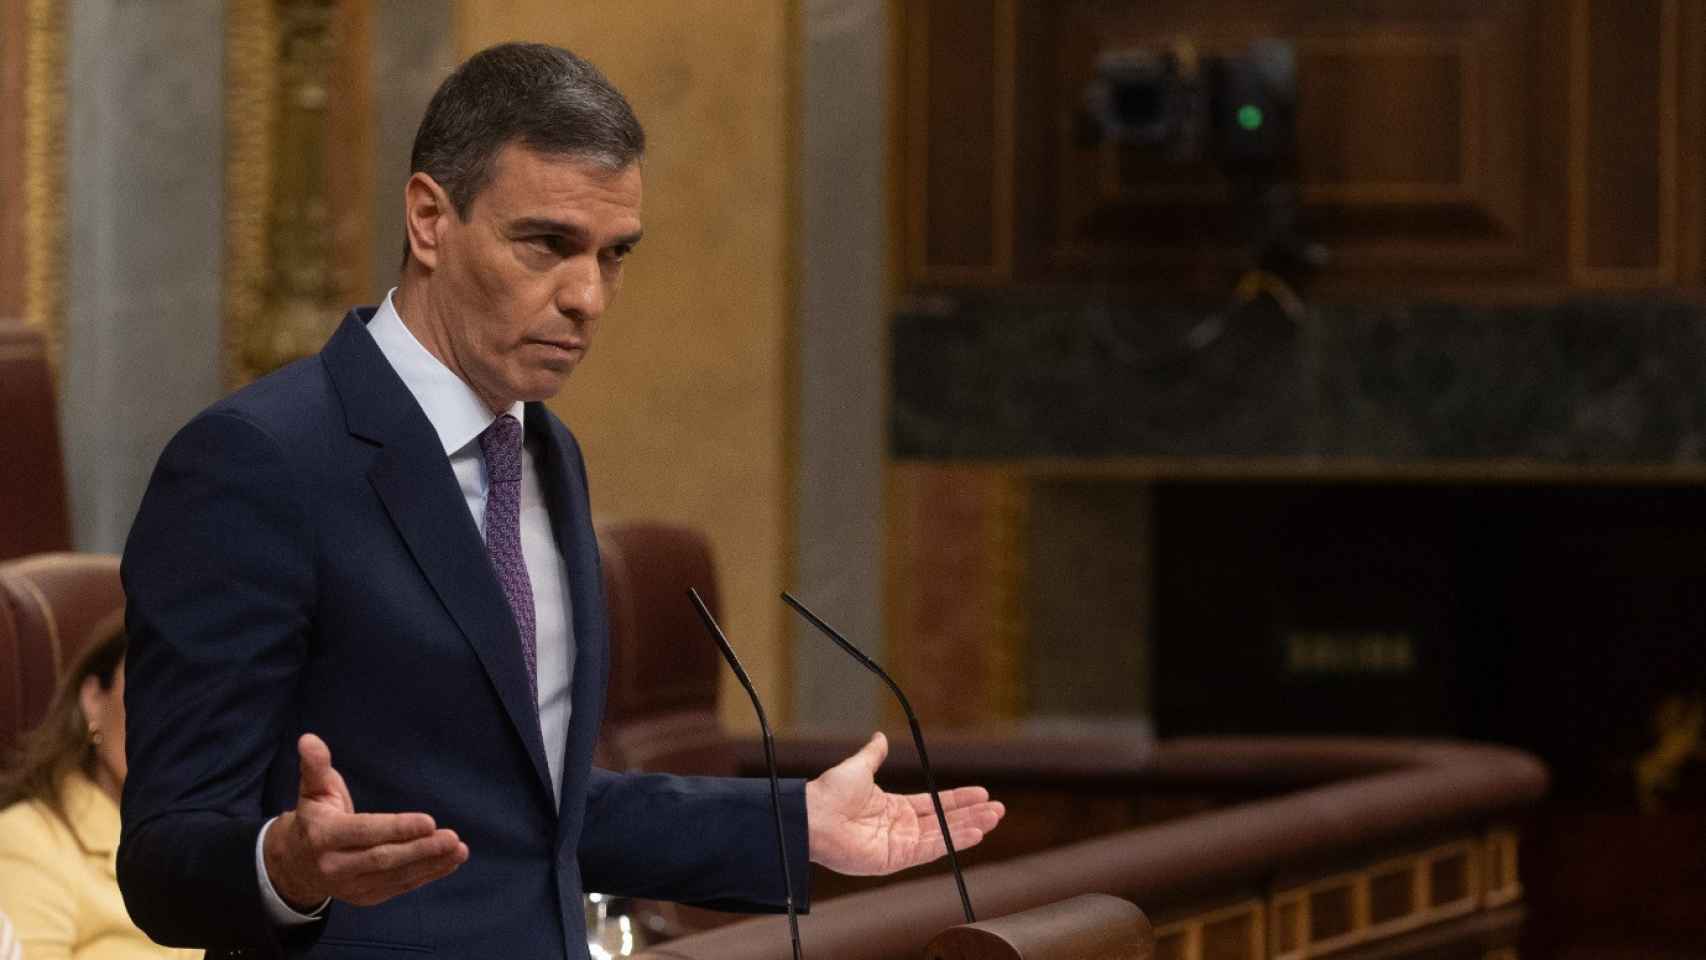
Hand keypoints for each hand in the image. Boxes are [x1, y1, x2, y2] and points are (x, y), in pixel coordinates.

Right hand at [263, 734, 468, 909]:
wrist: (296, 864)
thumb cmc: (314, 818)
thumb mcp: (312, 790)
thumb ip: (315, 766)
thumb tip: (309, 739)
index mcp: (323, 835)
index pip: (364, 832)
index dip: (397, 828)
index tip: (429, 821)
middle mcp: (334, 865)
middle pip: (383, 859)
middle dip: (420, 849)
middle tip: (452, 838)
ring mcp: (350, 886)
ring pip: (395, 876)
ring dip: (430, 864)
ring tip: (459, 850)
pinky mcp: (365, 897)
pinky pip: (399, 887)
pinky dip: (426, 875)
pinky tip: (449, 863)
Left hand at [804, 732, 1004, 876]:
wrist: (813, 817)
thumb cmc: (830, 793)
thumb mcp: (858, 767)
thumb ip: (873, 755)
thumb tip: (879, 737)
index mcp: (894, 807)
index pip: (935, 804)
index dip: (959, 799)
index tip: (982, 792)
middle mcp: (901, 827)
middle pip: (945, 821)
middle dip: (972, 814)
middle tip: (999, 809)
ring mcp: (901, 844)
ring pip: (944, 835)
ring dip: (970, 827)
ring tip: (994, 818)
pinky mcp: (897, 859)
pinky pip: (932, 849)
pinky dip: (954, 841)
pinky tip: (974, 832)